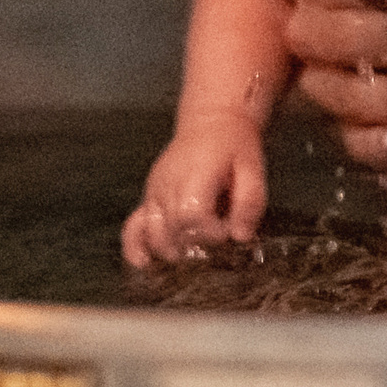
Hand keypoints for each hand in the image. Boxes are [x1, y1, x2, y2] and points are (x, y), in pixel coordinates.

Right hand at [122, 117, 268, 264]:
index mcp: (195, 175)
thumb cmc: (234, 146)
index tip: (226, 234)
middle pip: (172, 230)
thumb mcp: (253, 168)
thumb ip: (250, 203)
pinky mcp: (148, 198)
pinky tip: (145, 264)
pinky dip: (135, 247)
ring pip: (152, 233)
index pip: (192, 215)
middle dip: (193, 249)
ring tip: (190, 260)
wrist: (212, 122)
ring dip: (170, 253)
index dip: (209, 233)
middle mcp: (168, 184)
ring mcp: (154, 192)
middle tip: (213, 253)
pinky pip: (133, 226)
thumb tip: (240, 236)